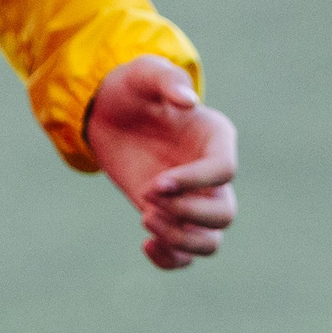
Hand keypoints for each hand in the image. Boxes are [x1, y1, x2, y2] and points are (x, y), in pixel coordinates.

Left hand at [86, 55, 238, 269]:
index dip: (193, 182)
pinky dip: (171, 259)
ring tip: (145, 218)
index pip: (224, 171)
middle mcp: (212, 174)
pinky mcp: (172, 216)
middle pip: (224, 214)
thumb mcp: (144, 73)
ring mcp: (194, 199)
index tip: (156, 183)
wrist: (107, 111)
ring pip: (211, 241)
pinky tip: (145, 244)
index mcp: (216, 138)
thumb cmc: (130, 87)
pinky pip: (186, 255)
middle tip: (147, 197)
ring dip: (181, 239)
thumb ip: (167, 80)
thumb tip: (188, 101)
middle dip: (186, 213)